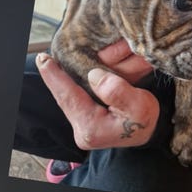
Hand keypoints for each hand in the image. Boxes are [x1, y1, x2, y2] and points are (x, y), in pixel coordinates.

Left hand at [36, 42, 158, 149]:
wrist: (148, 133)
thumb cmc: (144, 121)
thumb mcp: (140, 107)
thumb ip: (118, 92)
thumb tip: (94, 75)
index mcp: (92, 127)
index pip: (68, 97)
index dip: (55, 77)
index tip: (43, 60)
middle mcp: (82, 128)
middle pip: (66, 97)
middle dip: (55, 76)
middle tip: (43, 58)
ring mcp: (82, 125)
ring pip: (69, 96)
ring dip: (62, 79)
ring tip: (49, 62)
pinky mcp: (85, 119)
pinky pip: (74, 98)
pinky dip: (70, 84)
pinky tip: (65, 73)